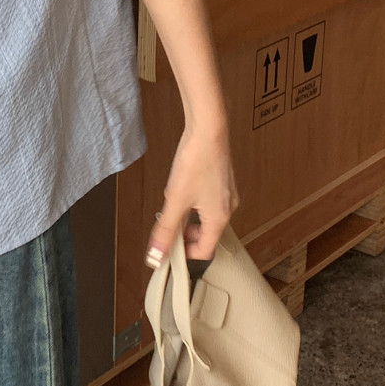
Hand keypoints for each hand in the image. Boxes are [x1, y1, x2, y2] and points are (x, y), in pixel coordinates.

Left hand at [145, 123, 239, 268]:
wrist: (208, 129)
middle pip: (205, 235)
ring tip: (172, 202)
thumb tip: (156, 256)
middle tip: (166, 225)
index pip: (205, 251)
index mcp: (219, 219)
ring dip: (187, 218)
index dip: (185, 255)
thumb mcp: (175, 199)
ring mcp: (226, 195)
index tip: (168, 251)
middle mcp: (228, 209)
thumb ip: (166, 230)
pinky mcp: (222, 182)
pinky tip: (181, 188)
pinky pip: (207, 202)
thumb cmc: (196, 161)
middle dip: (184, 234)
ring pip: (205, 218)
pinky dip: (192, 203)